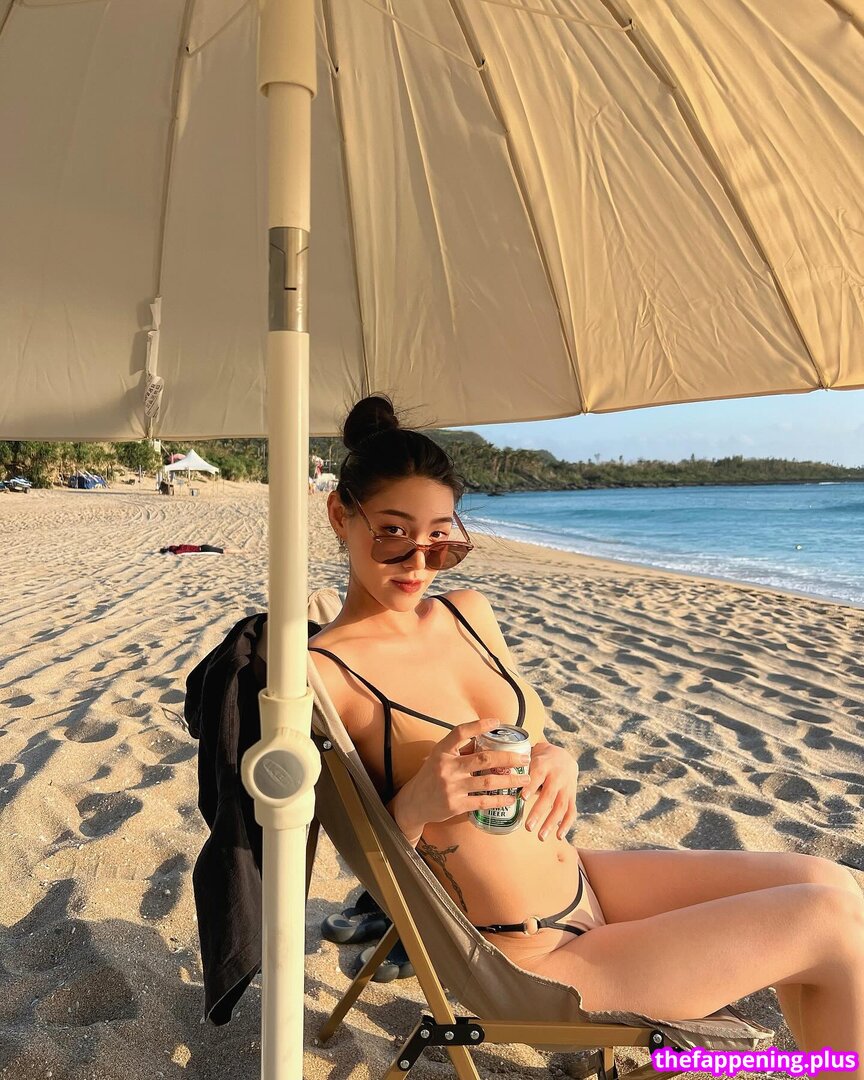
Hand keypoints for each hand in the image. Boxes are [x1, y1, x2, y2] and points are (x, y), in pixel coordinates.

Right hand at [392, 717, 531, 834]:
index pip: (460, 732)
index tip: (497, 722)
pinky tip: (510, 798)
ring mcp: (451, 787)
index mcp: (442, 751)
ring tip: (525, 779)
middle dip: (508, 757)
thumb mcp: (440, 757)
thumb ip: (460, 749)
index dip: (478, 725)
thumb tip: (487, 738)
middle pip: (483, 758)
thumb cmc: (432, 776)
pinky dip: (499, 799)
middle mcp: (446, 767)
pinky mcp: (455, 805)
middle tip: (524, 758)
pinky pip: (482, 801)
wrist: (414, 803)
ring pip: (488, 781)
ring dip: (510, 780)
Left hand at [521, 741, 578, 840]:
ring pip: (561, 806)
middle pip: (549, 795)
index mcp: (544, 764)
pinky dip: (566, 825)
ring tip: (541, 837)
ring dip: (551, 822)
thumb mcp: (530, 757)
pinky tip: (558, 837)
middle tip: (528, 827)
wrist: (564, 755)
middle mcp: (557, 776)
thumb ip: (517, 768)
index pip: (537, 776)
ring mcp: (566, 787)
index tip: (522, 797)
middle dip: (538, 812)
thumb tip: (496, 779)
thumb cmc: (540, 759)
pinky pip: (571, 811)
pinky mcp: (572, 796)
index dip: (531, 787)